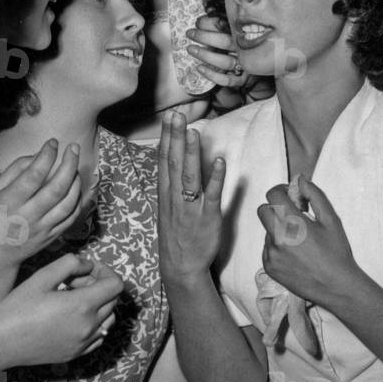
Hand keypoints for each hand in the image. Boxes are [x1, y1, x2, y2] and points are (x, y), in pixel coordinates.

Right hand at [0, 139, 81, 269]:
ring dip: (76, 182)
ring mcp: (42, 229)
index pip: (34, 175)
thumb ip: (14, 171)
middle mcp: (27, 215)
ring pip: (68, 203)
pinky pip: (71, 218)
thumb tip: (37, 154)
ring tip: (75, 167)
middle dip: (69, 163)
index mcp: (10, 201)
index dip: (46, 156)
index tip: (52, 142)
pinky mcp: (51, 238)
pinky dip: (78, 201)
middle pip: (57, 188)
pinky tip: (76, 188)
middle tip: (74, 147)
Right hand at [0, 254, 122, 365]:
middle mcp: (89, 326)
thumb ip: (70, 264)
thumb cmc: (17, 308)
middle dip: (99, 286)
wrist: (0, 343)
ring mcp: (84, 343)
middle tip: (74, 282)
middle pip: (113, 299)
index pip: (116, 285)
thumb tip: (88, 265)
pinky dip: (95, 323)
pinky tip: (73, 317)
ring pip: (109, 318)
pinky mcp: (77, 354)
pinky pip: (99, 336)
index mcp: (83, 306)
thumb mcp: (42, 277)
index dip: (106, 272)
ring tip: (74, 299)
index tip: (89, 269)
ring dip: (99, 304)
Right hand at [158, 111, 225, 282]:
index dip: (167, 137)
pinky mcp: (208, 217)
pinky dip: (215, 178)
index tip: (168, 118)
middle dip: (175, 138)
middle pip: (174, 163)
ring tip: (193, 133)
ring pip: (190, 176)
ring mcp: (191, 207)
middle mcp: (176, 197)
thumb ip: (174, 183)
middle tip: (176, 115)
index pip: (164, 160)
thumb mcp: (168, 206)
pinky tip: (218, 161)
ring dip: (191, 154)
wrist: (181, 266)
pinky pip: (211, 195)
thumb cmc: (177, 235)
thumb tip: (178, 160)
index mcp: (166, 193)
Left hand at [187, 14, 250, 89]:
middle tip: (190, 33)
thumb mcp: (236, 28)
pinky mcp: (243, 79)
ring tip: (191, 49)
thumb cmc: (245, 42)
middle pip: (225, 42)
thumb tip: (202, 18)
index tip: (198, 22)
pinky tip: (199, 68)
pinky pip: (227, 80)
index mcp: (247, 35)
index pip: (228, 26)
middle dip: (204, 37)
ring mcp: (245, 65)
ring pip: (225, 62)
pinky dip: (212, 75)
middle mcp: (247, 50)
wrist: (266, 62)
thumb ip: (222, 22)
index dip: (211, 23)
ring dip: (205, 55)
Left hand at [258, 176, 362, 310]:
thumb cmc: (336, 252)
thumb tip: (300, 179)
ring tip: (299, 241)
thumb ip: (315, 195)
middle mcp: (277, 238)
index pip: (272, 195)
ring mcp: (270, 254)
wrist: (336, 286)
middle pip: (263, 211)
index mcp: (293, 223)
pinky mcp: (268, 267)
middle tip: (293, 216)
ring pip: (266, 230)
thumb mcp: (331, 220)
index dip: (281, 191)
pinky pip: (267, 248)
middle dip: (276, 208)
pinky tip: (294, 254)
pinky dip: (277, 247)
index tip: (291, 197)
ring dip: (277, 229)